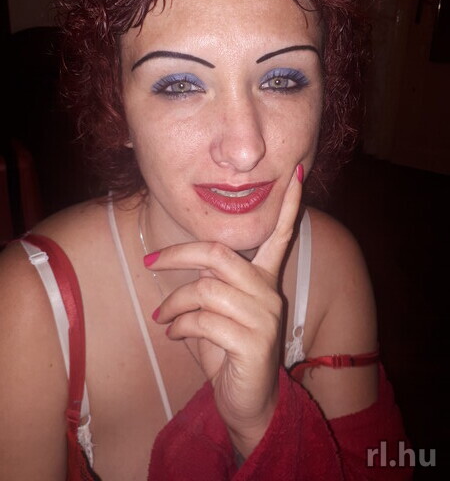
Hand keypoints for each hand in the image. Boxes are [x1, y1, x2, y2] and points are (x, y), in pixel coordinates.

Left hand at [146, 164, 302, 454]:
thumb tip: (187, 260)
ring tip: (164, 318)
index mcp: (264, 279)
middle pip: (219, 254)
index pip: (281, 235)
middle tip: (150, 262)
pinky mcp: (253, 343)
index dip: (289, 204)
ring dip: (174, 303)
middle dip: (178, 253)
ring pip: (206, 289)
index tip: (297, 173)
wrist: (247, 401)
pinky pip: (203, 320)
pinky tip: (174, 334)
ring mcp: (264, 317)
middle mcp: (269, 292)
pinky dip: (180, 326)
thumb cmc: (227, 349)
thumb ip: (211, 281)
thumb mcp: (216, 309)